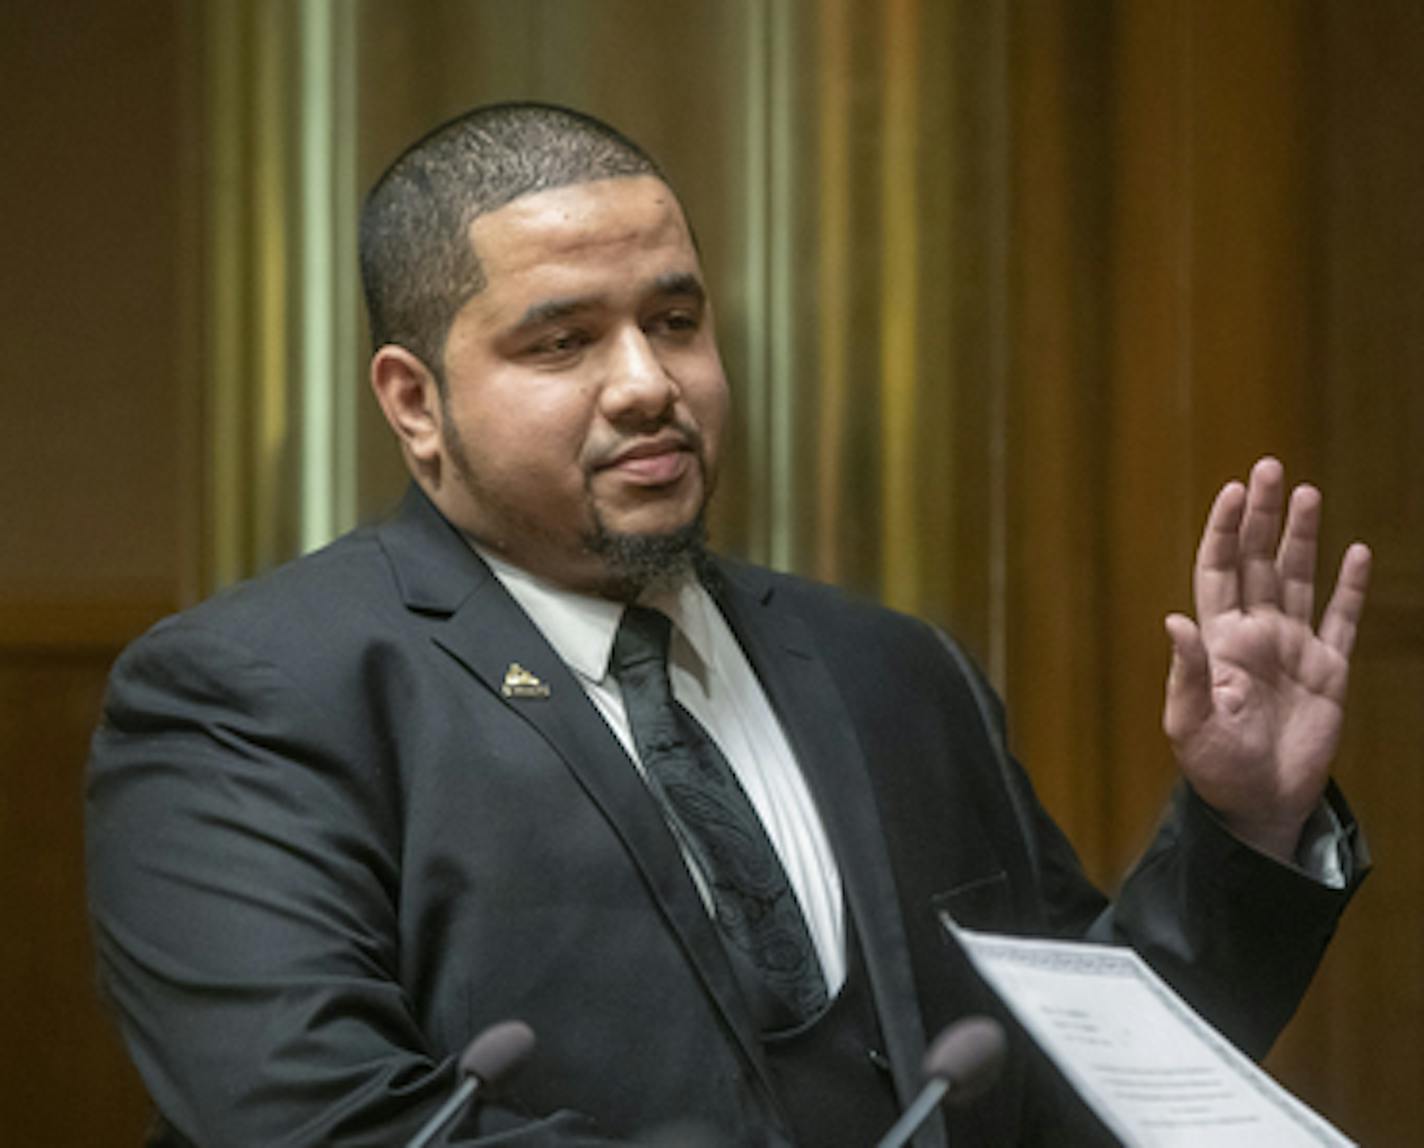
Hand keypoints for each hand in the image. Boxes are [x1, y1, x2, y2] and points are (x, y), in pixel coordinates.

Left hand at [1162, 457, 1371, 861]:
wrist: (1260, 804)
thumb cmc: (1215, 767)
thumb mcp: (1189, 723)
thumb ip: (1184, 673)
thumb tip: (1173, 620)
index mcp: (1218, 640)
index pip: (1217, 570)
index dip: (1223, 530)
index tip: (1233, 490)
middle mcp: (1255, 633)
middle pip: (1257, 561)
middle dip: (1262, 516)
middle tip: (1270, 467)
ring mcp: (1293, 648)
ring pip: (1298, 578)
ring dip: (1302, 538)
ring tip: (1307, 493)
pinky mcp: (1329, 672)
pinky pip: (1341, 620)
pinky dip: (1349, 588)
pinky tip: (1356, 552)